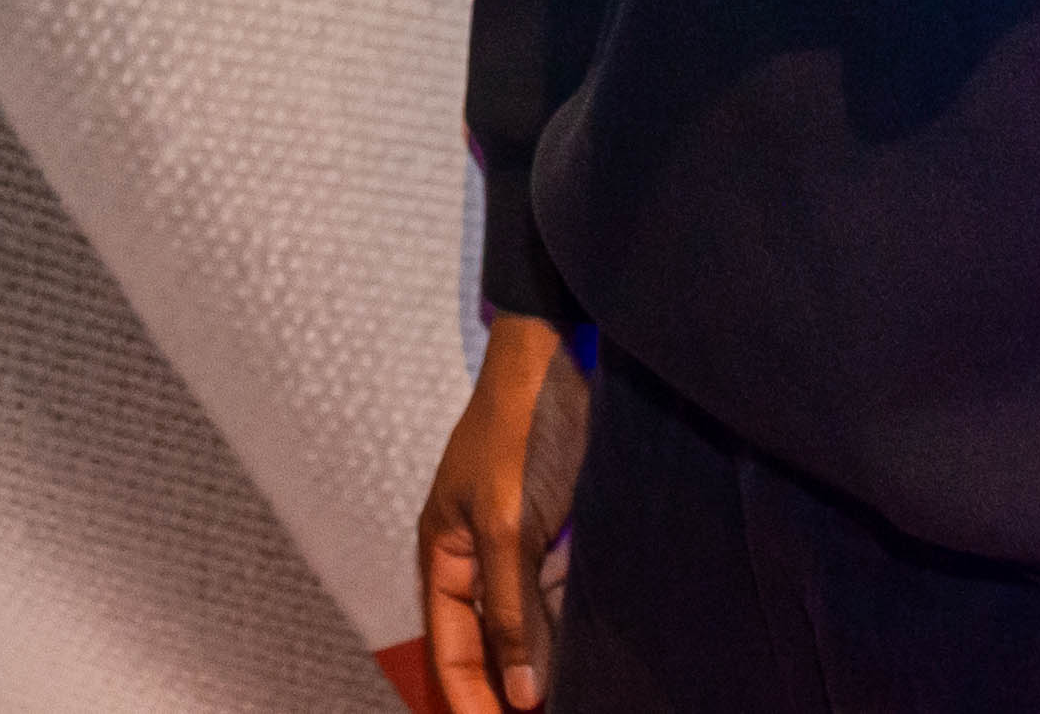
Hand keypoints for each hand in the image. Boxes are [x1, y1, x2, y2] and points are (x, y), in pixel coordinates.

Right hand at [417, 313, 589, 713]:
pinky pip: (559, 599)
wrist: (560, 359)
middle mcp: (478, 558)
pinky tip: (595, 657)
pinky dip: (573, 628)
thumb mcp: (506, 524)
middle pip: (486, 646)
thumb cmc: (517, 428)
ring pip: (527, 627)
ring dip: (546, 664)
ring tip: (576, 700)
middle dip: (509, 690)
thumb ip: (509, 608)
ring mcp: (519, 548)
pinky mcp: (557, 536)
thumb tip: (521, 692)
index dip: (471, 699)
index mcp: (444, 553)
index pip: (451, 648)